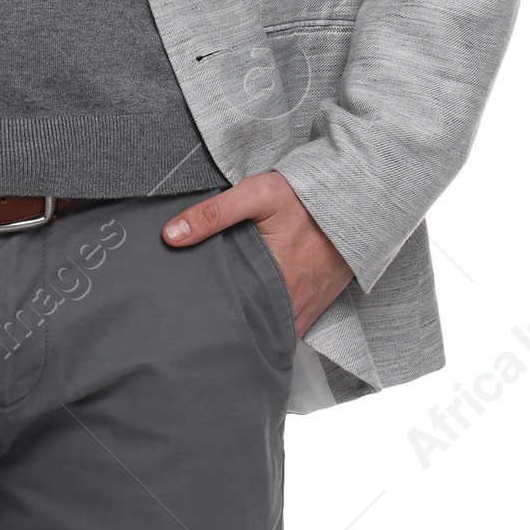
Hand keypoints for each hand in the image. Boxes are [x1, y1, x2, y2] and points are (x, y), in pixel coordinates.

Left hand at [161, 171, 353, 339]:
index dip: (213, 327)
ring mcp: (309, 306)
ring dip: (254, 332)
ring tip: (225, 331)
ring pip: (274, 332)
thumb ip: (213, 214)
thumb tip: (170, 235)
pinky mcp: (320, 302)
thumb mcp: (258, 194)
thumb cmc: (306, 197)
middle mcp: (293, 302)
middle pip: (254, 331)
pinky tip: (257, 319)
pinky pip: (293, 325)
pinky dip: (275, 325)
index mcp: (273, 281)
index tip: (190, 328)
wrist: (358, 198)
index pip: (235, 320)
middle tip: (202, 333)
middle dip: (230, 335)